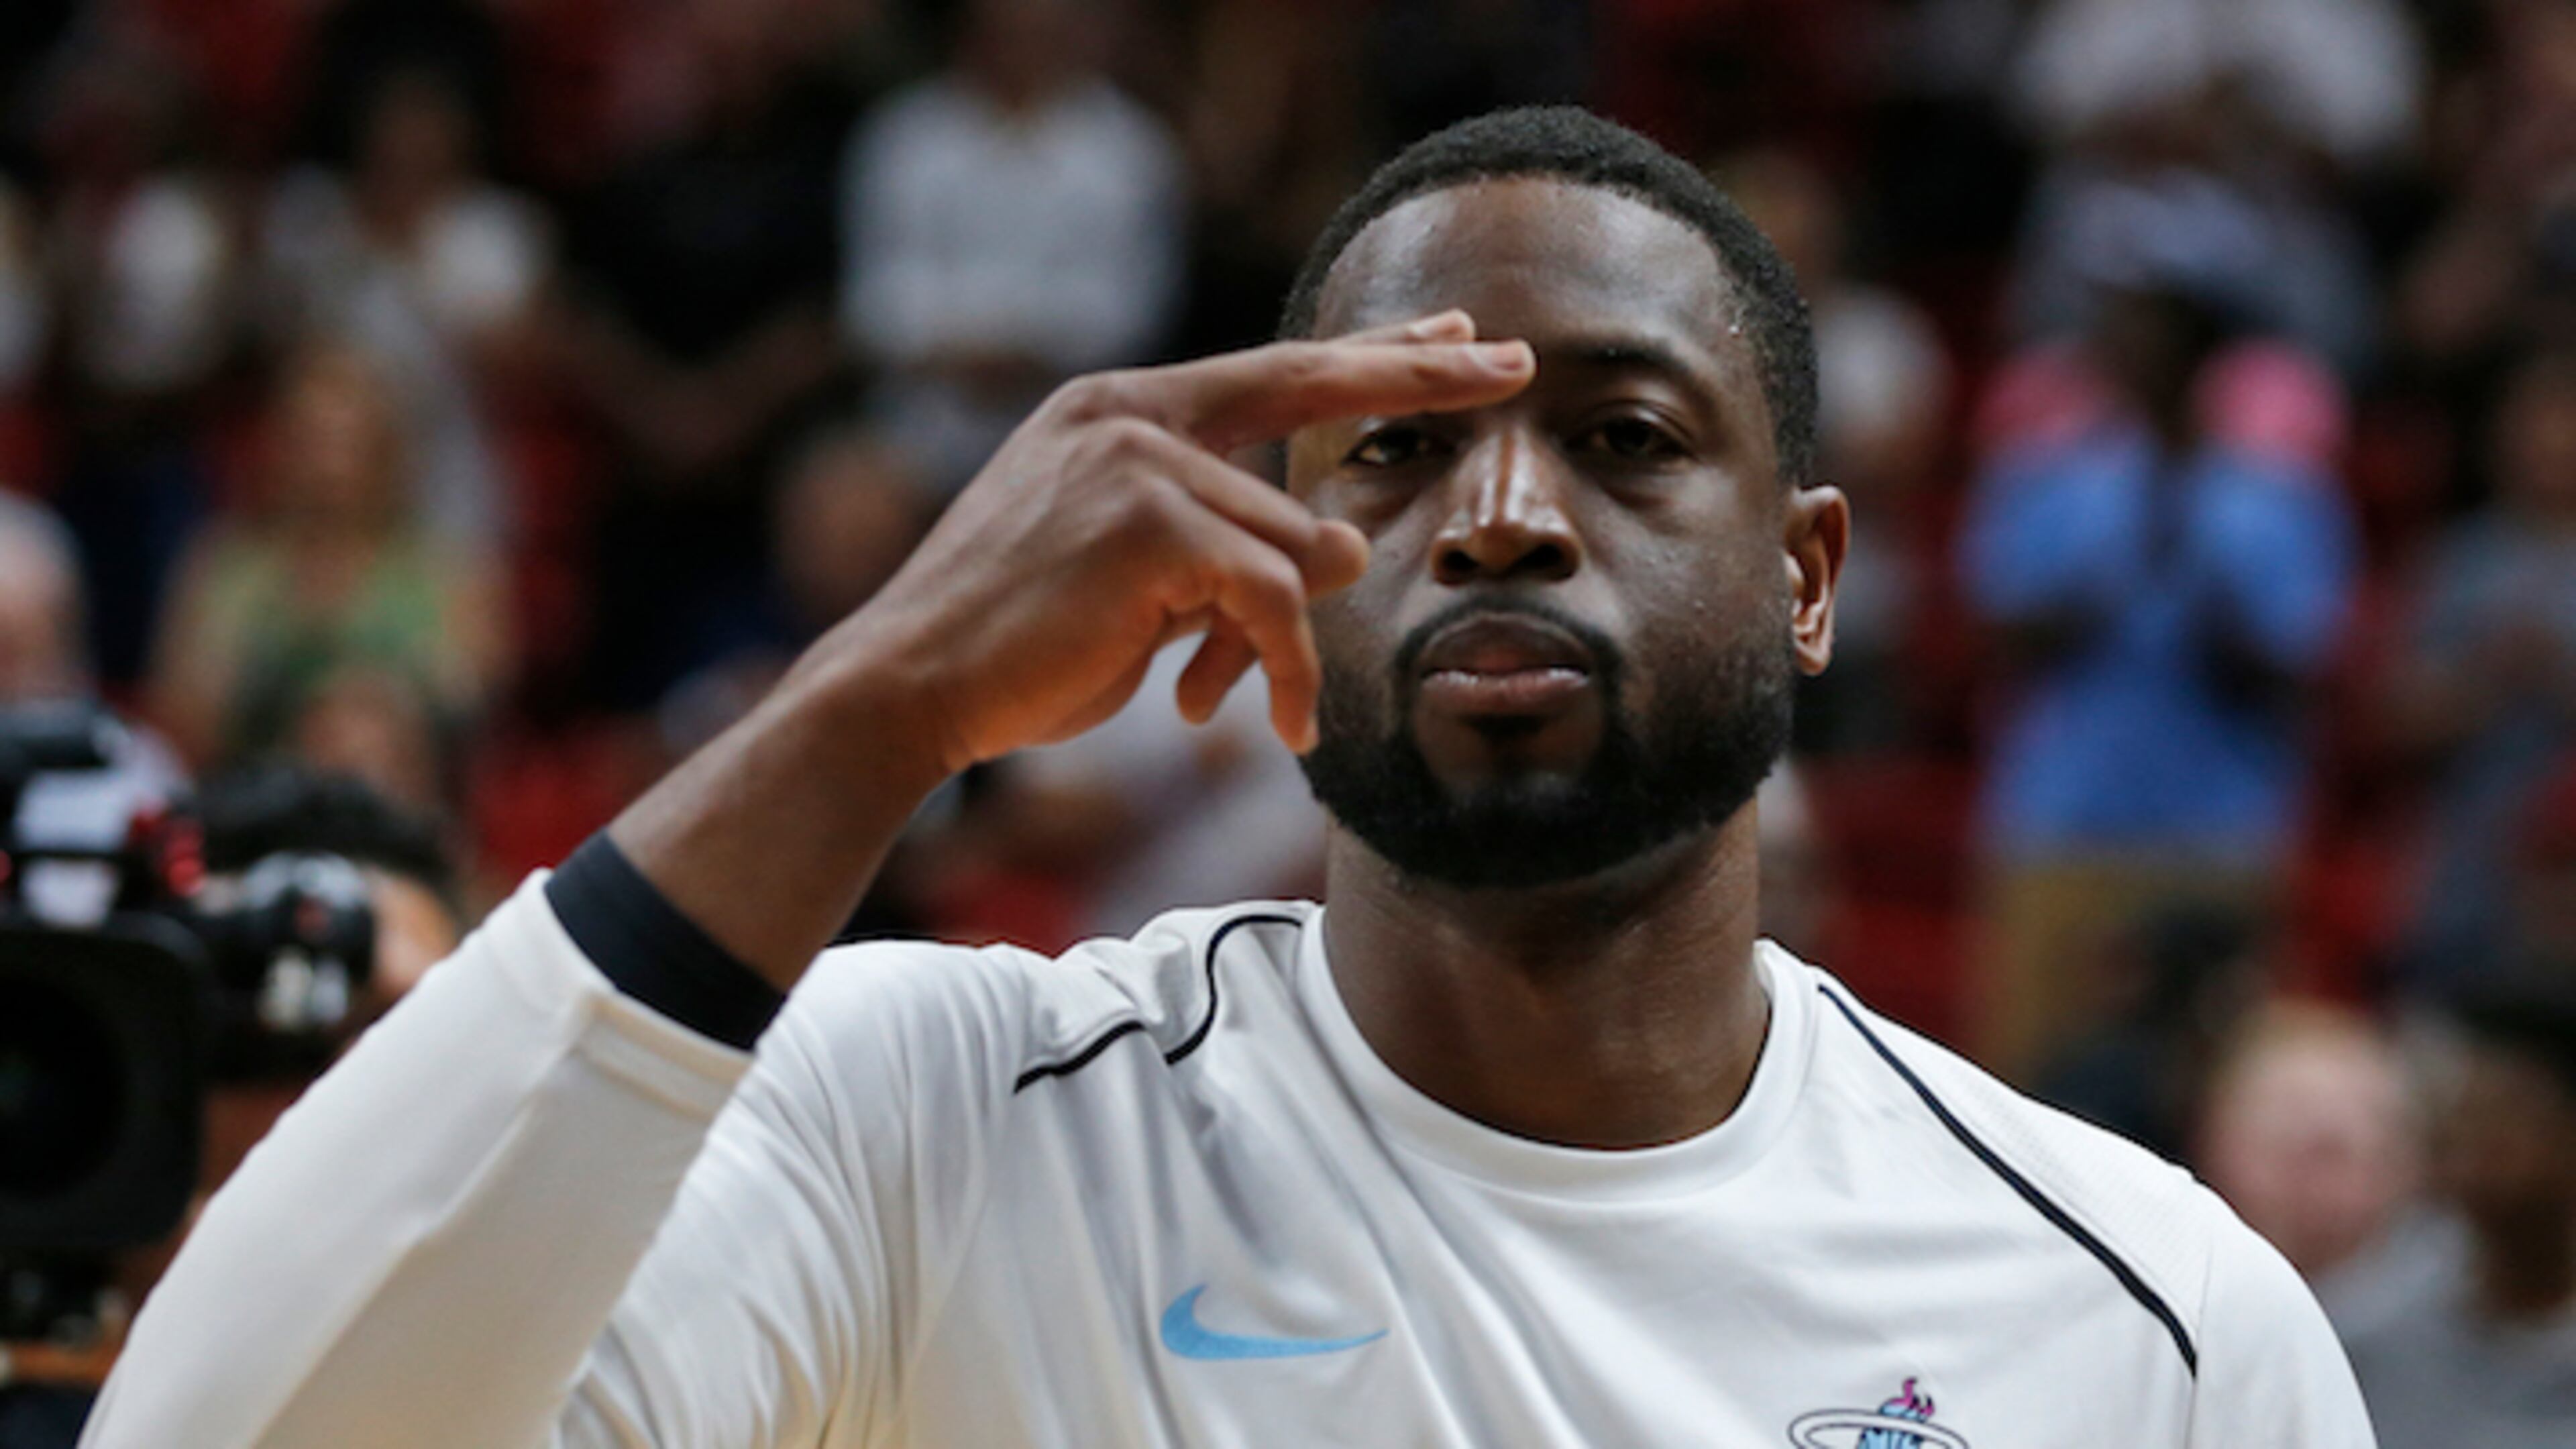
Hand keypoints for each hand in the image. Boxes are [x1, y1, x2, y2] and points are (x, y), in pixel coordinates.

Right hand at [822, 312, 1534, 769]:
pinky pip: (1277, 599)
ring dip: (1281, 639)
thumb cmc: (1017, 647)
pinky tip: (1277, 725)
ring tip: (1219, 698)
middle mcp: (1130, 415)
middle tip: (1516, 364)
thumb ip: (1228, 550)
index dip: (1367, 353)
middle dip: (1417, 379)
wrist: (910, 684)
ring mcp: (1141, 460)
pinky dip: (1288, 671)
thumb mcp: (1137, 584)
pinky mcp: (1155, 526)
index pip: (1270, 369)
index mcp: (1116, 412)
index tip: (1448, 336)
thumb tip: (1344, 546)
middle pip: (1307, 395)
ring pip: (1292, 544)